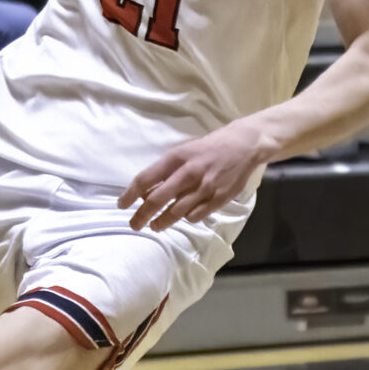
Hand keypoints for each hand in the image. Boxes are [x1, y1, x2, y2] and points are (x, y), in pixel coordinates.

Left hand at [118, 117, 271, 231]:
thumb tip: (147, 190)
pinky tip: (182, 217)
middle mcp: (190, 173)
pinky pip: (196, 215)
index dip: (130, 194)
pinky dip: (186, 218)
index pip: (146, 178)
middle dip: (142, 215)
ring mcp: (205, 187)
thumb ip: (168, 169)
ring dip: (162, 222)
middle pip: (157, 200)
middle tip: (134, 224)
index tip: (122, 205)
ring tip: (155, 225)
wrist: (246, 144)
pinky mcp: (220, 198)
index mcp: (178, 157)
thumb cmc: (212, 146)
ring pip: (176, 212)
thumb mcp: (186, 150)